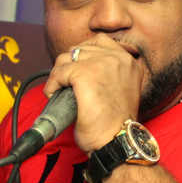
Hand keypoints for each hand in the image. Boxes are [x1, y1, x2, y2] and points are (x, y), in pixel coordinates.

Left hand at [45, 34, 143, 153]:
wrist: (115, 140)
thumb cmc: (116, 124)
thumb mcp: (121, 90)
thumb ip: (110, 74)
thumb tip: (81, 67)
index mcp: (130, 62)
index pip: (100, 42)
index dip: (83, 54)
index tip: (76, 70)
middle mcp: (118, 58)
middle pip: (80, 48)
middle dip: (69, 65)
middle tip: (65, 83)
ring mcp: (101, 63)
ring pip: (67, 58)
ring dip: (58, 74)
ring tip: (59, 90)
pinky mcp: (84, 73)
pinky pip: (58, 72)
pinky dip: (51, 84)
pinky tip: (53, 94)